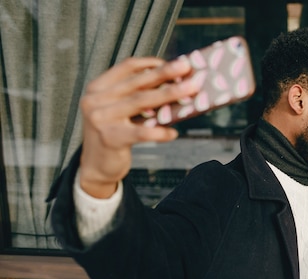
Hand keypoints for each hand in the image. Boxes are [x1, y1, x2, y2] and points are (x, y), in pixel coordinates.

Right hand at [78, 56, 201, 197]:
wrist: (96, 167)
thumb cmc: (115, 135)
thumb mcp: (120, 111)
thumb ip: (138, 97)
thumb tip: (174, 84)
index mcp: (98, 88)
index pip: (127, 68)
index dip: (152, 63)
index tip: (174, 62)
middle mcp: (95, 100)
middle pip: (138, 83)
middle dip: (166, 74)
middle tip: (187, 68)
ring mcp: (100, 118)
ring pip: (141, 102)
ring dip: (169, 95)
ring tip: (190, 92)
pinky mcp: (110, 138)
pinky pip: (141, 132)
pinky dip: (160, 132)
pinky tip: (173, 133)